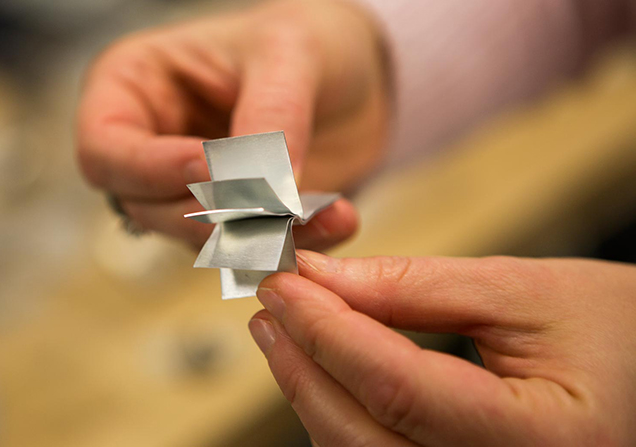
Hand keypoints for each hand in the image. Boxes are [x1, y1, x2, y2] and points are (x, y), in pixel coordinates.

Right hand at [77, 0, 388, 247]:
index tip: (209, 168)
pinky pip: (251, 248)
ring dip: (258, 236)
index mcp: (134, 88)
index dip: (151, 169)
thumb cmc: (305, 41)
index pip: (107, 150)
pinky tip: (336, 220)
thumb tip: (262, 190)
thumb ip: (269, 117)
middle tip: (271, 207)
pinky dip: (292, 244)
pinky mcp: (236, 220)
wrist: (356, 77)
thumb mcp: (287, 54)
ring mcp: (192, 190)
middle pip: (148, 206)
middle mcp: (153, 147)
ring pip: (198, 238)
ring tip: (319, 214)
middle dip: (210, 214)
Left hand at [249, 251, 635, 445]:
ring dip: (313, 393)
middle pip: (365, 438)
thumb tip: (324, 278)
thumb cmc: (612, 327)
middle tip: (270, 307)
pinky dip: (343, 416)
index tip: (283, 284)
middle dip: (303, 367)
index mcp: (541, 441)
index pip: (397, 387)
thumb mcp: (522, 291)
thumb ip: (415, 287)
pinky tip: (326, 371)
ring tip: (286, 331)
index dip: (328, 331)